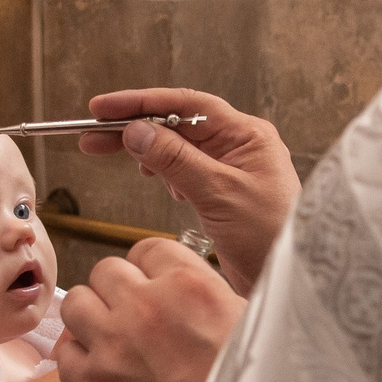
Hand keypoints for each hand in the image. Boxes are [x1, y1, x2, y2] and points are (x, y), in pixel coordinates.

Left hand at [54, 241, 243, 381]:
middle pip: (106, 271)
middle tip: (135, 316)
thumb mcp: (251, 328)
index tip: (157, 287)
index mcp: (191, 285)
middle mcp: (145, 306)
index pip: (148, 248)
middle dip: (118, 290)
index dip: (151, 269)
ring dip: (92, 317)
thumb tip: (201, 290)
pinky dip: (79, 359)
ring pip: (76, 303)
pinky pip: (65, 352)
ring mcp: (113, 344)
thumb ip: (217, 299)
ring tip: (112, 338)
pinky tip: (101, 371)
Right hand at [78, 88, 298, 292]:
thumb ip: (176, 160)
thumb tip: (136, 131)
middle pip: (176, 125)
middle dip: (134, 128)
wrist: (290, 278)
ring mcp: (230, 170)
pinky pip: (184, 172)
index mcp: (246, 135)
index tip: (102, 109)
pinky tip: (157, 182)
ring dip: (147, 151)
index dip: (141, 103)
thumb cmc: (271, 235)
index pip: (185, 106)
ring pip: (177, 149)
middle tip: (91, 137)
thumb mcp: (219, 194)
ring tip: (117, 158)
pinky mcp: (221, 195)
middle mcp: (238, 146)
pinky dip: (164, 174)